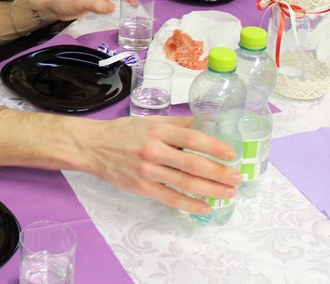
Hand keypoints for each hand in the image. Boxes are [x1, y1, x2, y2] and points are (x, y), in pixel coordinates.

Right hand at [80, 115, 240, 213]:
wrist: (92, 147)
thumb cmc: (122, 132)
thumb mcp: (149, 121)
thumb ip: (176, 124)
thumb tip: (204, 125)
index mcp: (157, 130)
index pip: (192, 138)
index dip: (215, 147)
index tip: (232, 154)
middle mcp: (153, 150)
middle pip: (193, 164)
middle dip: (219, 173)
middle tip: (237, 177)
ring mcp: (147, 171)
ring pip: (185, 183)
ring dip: (211, 190)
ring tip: (228, 193)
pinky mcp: (142, 187)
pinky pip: (170, 198)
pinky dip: (190, 204)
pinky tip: (205, 207)